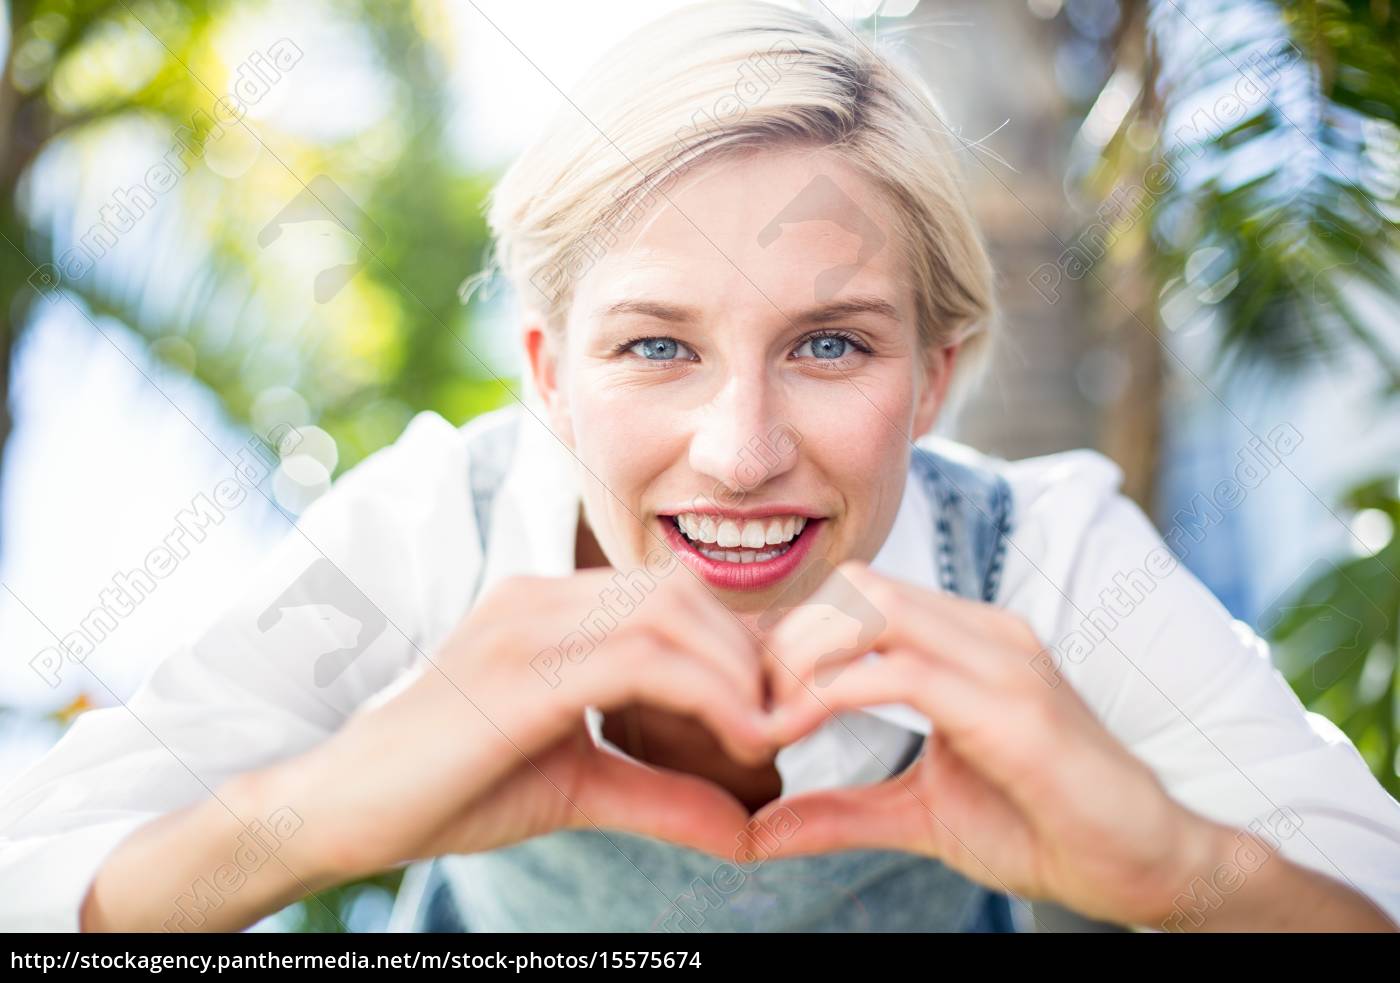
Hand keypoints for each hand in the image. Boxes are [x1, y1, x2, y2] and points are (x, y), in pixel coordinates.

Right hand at [285, 568, 776, 880]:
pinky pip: (639, 660)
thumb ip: (660, 794)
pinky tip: (737, 742)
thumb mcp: (577, 787)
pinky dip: (706, 696)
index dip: (733, 643)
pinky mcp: (518, 672)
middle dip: (744, 652)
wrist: (340, 809)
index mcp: (548, 608)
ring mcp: (524, 625)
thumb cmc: (449, 791)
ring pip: (668, 614)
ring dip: (735, 674)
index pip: (668, 594)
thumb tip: (747, 829)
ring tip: (763, 736)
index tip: (771, 705)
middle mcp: (538, 598)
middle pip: (679, 591)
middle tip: (778, 720)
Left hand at [751, 560, 1211, 925]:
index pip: (858, 595)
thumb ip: (840, 812)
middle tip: (754, 709)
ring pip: (874, 609)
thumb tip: (756, 830)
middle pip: (856, 587)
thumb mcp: (918, 816)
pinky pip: (907, 672)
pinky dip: (838, 693)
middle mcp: (986, 633)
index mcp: (966, 642)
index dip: (793, 637)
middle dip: (789, 641)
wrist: (1148, 865)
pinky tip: (807, 731)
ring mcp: (1006, 662)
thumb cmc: (1041, 828)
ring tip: (774, 722)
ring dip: (807, 659)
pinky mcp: (1017, 710)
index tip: (753, 700)